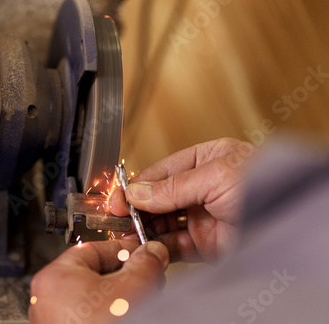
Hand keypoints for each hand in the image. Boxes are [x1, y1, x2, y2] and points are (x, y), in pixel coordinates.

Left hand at [29, 240, 168, 323]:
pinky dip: (108, 314)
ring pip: (91, 297)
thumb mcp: (133, 289)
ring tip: (140, 300)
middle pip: (92, 273)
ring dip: (119, 296)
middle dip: (124, 275)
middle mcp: (46, 299)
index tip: (142, 253)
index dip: (123, 250)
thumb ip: (144, 264)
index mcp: (54, 278)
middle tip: (146, 278)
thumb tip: (152, 252)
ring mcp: (53, 321)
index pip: (93, 249)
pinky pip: (87, 316)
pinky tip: (127, 316)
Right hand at [109, 138, 256, 261]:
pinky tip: (145, 246)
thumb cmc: (270, 186)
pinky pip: (173, 245)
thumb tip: (137, 191)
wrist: (292, 224)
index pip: (161, 172)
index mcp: (206, 161)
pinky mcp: (205, 244)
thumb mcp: (216, 176)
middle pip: (157, 198)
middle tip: (116, 219)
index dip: (136, 185)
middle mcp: (202, 188)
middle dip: (136, 209)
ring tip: (126, 235)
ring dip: (143, 229)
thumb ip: (172, 185)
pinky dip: (157, 247)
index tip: (116, 198)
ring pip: (162, 223)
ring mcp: (202, 216)